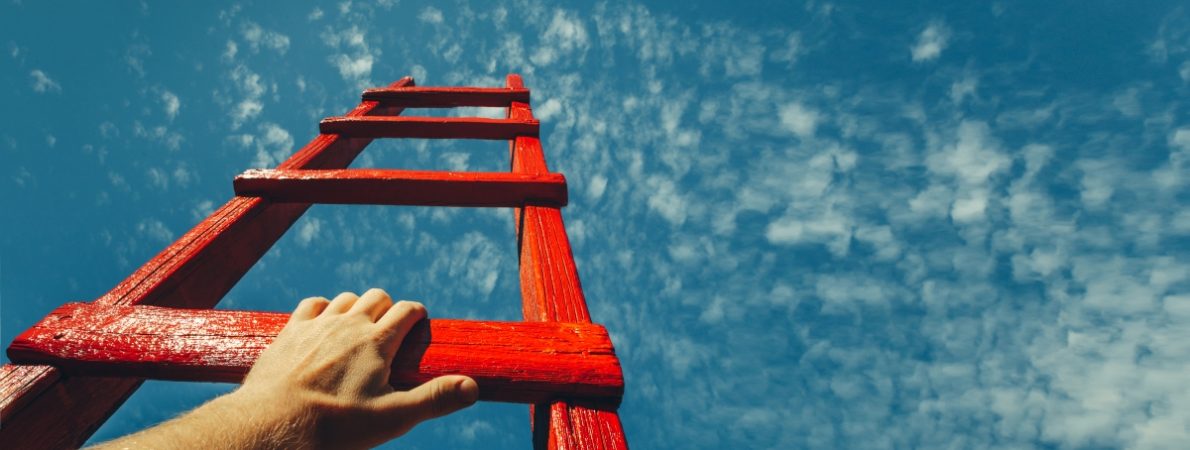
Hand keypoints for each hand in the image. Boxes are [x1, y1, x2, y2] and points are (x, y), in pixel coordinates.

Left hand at [234, 288, 478, 448]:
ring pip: (346, 299)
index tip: (419, 326)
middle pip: (377, 297)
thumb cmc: (335, 426)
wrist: (274, 426)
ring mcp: (317, 325)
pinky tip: (324, 326)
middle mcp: (349, 324)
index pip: (407, 310)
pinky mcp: (291, 331)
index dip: (417, 315)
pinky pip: (313, 304)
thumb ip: (434, 399)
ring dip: (357, 308)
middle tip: (390, 332)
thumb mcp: (392, 418)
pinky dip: (324, 309)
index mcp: (377, 342)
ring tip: (359, 330)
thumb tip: (472, 386)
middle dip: (388, 309)